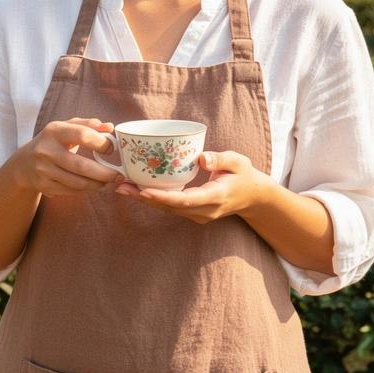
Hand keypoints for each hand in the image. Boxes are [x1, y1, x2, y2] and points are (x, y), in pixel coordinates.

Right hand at [14, 118, 120, 197]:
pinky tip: (95, 186)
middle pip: (81, 166)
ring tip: (109, 181)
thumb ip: (88, 125)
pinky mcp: (44, 186)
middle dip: (104, 173)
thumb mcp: (66, 127)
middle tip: (118, 175)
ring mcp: (43, 170)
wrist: (24, 163)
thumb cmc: (53, 141)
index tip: (112, 148)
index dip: (101, 142)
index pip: (82, 135)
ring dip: (98, 184)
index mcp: (54, 131)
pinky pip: (71, 191)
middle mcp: (46, 150)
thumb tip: (110, 127)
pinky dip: (86, 190)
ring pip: (77, 182)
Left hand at [115, 150, 273, 224]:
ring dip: (144, 199)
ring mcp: (198, 214)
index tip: (143, 190)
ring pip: (167, 209)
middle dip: (144, 198)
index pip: (186, 200)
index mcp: (216, 197)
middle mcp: (204, 210)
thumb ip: (221, 159)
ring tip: (121, 187)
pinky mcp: (192, 212)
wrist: (252, 197)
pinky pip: (170, 207)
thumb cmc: (244, 175)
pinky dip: (153, 199)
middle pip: (170, 207)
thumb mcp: (238, 162)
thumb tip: (201, 158)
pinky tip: (136, 189)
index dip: (163, 197)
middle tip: (121, 186)